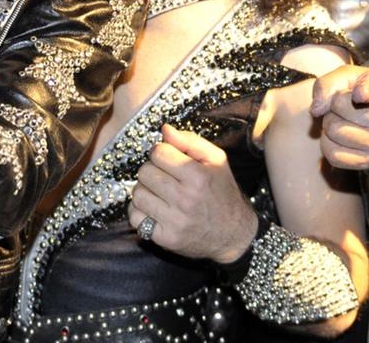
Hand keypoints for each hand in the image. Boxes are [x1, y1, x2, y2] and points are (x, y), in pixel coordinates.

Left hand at [127, 124, 257, 263]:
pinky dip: (140, 211)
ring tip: (159, 193)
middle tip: (164, 177)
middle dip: (151, 171)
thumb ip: (190, 141)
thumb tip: (164, 130)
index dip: (161, 153)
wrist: (233, 234)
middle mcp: (186, 199)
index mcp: (198, 176)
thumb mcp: (216, 161)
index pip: (158, 153)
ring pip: (137, 194)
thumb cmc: (222, 192)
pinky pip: (135, 217)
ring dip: (145, 190)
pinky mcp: (165, 238)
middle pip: (145, 173)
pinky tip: (155, 209)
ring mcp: (175, 221)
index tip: (168, 159)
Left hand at [309, 65, 368, 169]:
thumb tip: (316, 110)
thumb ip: (329, 83)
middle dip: (332, 104)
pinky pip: (332, 153)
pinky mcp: (367, 162)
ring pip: (332, 131)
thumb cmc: (360, 92)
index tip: (359, 93)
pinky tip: (339, 136)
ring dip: (329, 123)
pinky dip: (328, 142)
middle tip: (343, 106)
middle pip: (338, 107)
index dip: (365, 90)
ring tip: (342, 120)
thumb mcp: (348, 77)